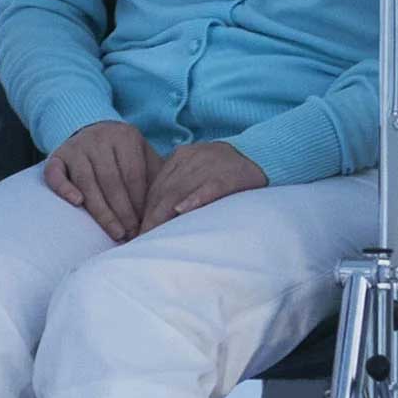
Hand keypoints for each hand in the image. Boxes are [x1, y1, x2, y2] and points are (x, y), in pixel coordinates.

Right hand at [43, 121, 160, 239]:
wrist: (94, 131)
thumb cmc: (125, 156)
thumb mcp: (143, 158)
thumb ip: (156, 177)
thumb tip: (170, 210)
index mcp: (125, 136)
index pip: (133, 174)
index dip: (139, 202)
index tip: (146, 225)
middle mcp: (99, 138)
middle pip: (111, 180)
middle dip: (122, 212)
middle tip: (130, 235)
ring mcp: (76, 146)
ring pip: (86, 181)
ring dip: (101, 210)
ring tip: (115, 232)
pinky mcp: (57, 156)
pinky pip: (55, 173)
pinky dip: (64, 188)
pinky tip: (77, 203)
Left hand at [140, 140, 265, 227]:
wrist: (261, 156)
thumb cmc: (224, 174)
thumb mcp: (196, 176)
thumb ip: (176, 190)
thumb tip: (150, 221)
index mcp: (181, 157)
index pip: (156, 187)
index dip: (145, 211)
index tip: (136, 234)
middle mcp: (192, 157)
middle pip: (165, 191)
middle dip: (152, 217)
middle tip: (141, 241)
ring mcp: (211, 163)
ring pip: (181, 189)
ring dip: (166, 214)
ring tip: (155, 236)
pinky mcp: (230, 173)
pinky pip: (210, 186)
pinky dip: (196, 198)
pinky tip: (184, 210)